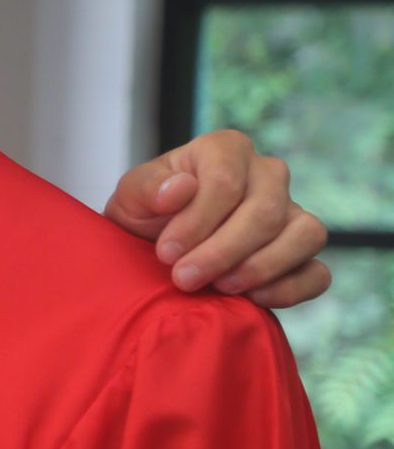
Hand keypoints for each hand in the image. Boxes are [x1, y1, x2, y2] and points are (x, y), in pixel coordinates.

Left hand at [104, 130, 328, 308]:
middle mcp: (267, 174)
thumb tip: (181, 188)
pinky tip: (253, 299)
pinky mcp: (302, 252)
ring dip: (260, 267)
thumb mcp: (130, 198)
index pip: (226, 181)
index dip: (197, 222)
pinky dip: (291, 289)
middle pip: (265, 211)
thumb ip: (147, 188)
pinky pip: (317, 272)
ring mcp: (292, 212)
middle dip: (222, 252)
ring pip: (305, 235)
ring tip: (220, 286)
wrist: (155, 247)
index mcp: (226, 149)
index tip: (166, 253)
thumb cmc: (146, 214)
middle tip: (184, 279)